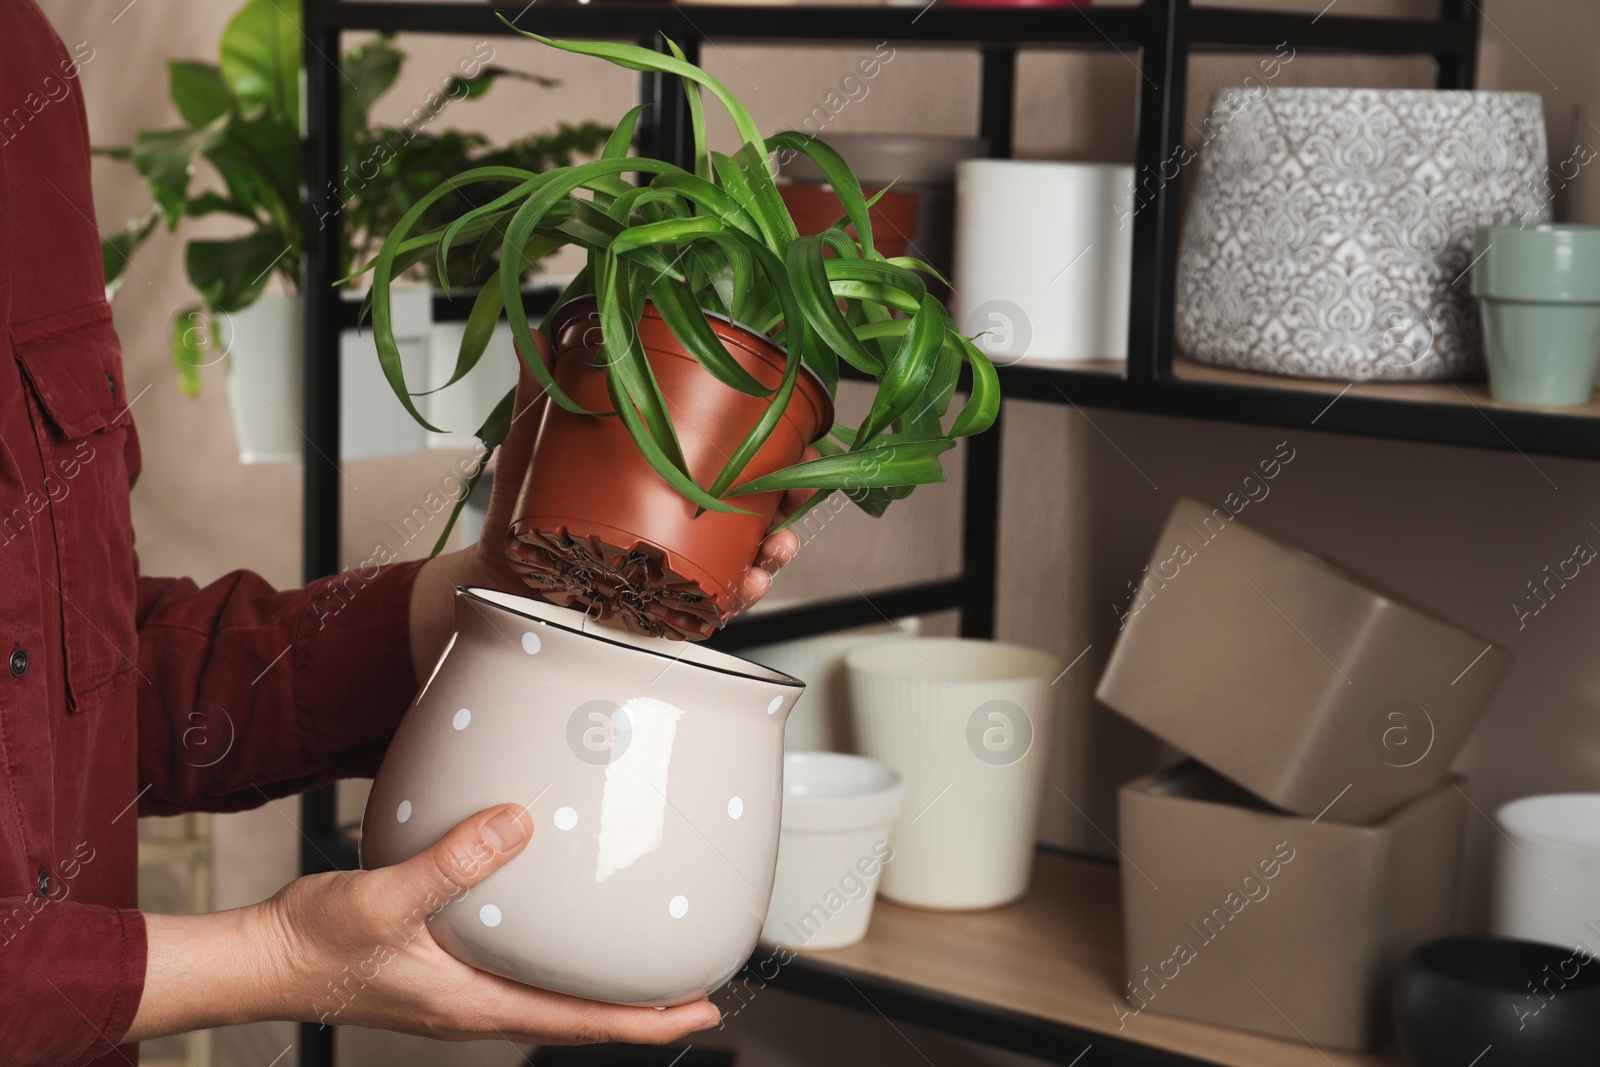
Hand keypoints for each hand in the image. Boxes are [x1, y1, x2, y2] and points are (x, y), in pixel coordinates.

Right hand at [130, 806, 719, 1043]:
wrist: (262, 960)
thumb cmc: (314, 945)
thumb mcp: (385, 899)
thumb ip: (451, 863)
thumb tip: (516, 825)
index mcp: (475, 1004)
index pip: (580, 1023)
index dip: (646, 1019)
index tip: (701, 1010)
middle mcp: (476, 1004)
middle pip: (578, 1016)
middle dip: (639, 1007)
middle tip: (696, 989)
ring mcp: (461, 991)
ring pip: (550, 995)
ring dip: (599, 985)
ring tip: (641, 959)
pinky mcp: (444, 969)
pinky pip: (518, 970)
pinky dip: (554, 959)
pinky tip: (557, 925)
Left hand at [409, 331, 816, 680]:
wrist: (498, 580)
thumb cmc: (524, 514)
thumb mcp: (536, 449)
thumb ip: (541, 395)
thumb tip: (539, 335)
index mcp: (668, 487)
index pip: (734, 468)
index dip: (776, 459)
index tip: (801, 446)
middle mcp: (681, 528)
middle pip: (754, 516)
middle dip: (790, 507)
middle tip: (798, 497)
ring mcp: (677, 570)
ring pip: (744, 561)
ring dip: (774, 555)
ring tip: (777, 546)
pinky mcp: (664, 608)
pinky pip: (712, 605)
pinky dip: (736, 596)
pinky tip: (745, 585)